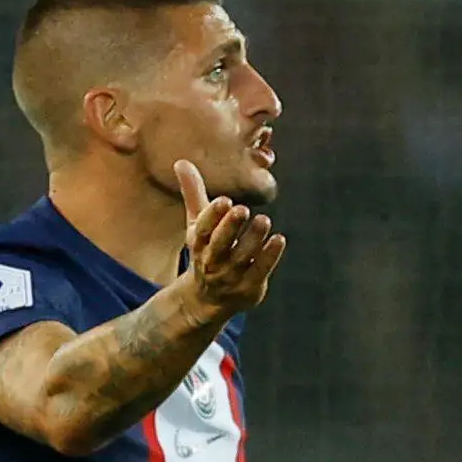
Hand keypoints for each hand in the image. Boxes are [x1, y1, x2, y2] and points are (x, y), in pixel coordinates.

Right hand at [174, 160, 285, 316]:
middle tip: (241, 208)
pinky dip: (269, 256)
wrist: (207, 299)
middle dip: (229, 227)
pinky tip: (279, 239)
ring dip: (253, 239)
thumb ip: (193, 193)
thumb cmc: (207, 251)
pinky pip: (260, 271)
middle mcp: (212, 261)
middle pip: (219, 244)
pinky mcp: (250, 287)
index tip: (223, 201)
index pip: (202, 229)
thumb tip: (182, 161)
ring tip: (264, 220)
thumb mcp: (197, 224)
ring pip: (242, 257)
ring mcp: (231, 276)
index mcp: (199, 244)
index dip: (212, 216)